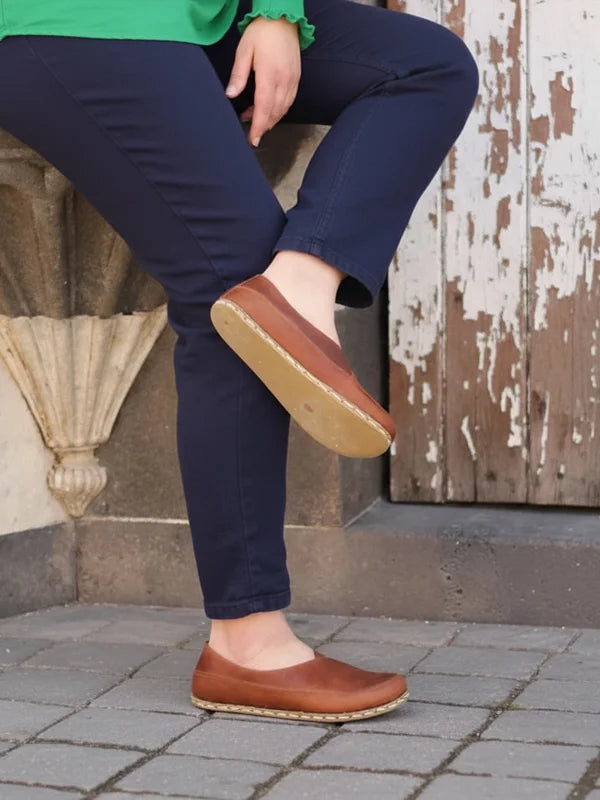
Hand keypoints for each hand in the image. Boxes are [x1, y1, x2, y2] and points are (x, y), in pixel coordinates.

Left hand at [225, 17, 300, 146]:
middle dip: (263, 127)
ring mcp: (292, 80)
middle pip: (274, 113)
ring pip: (283, 109)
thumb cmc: (261, 32)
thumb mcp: (244, 51)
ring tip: (256, 121)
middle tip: (252, 134)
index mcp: (269, 75)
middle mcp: (284, 80)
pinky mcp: (296, 78)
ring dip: (270, 119)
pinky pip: (289, 101)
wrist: (282, 18)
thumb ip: (238, 75)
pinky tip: (270, 110)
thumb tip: (231, 95)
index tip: (253, 140)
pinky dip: (279, 110)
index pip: (263, 108)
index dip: (258, 127)